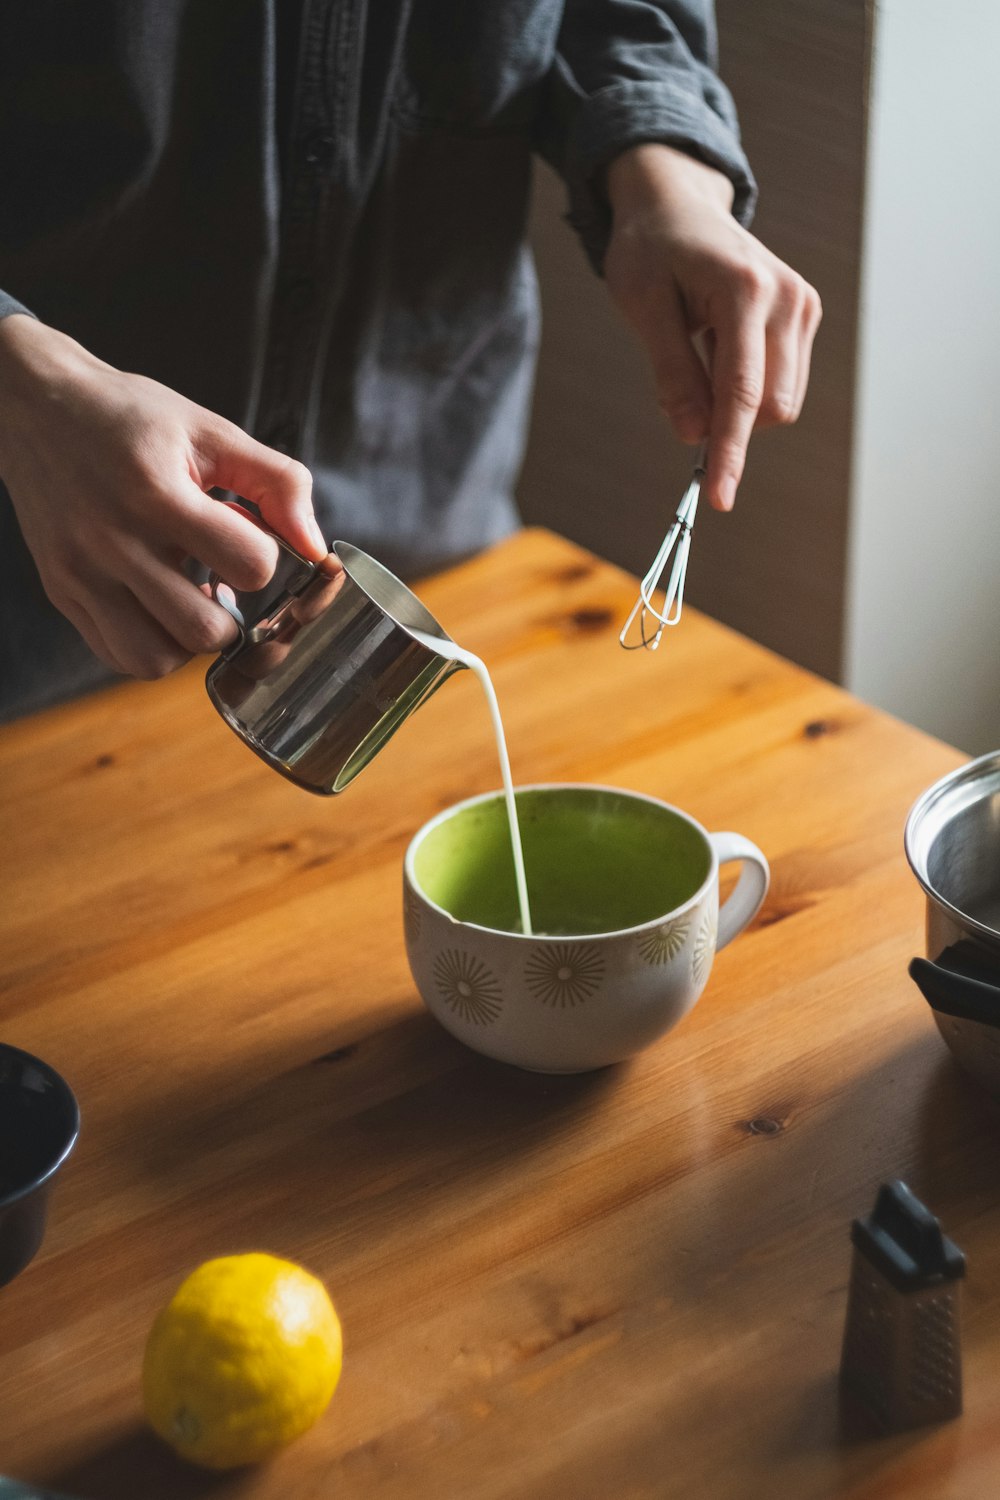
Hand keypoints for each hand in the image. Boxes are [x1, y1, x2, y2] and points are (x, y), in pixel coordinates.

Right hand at [0, 315, 326, 677]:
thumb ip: (277, 482)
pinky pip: (120, 657)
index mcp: (158, 494)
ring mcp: (81, 574)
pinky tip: (156, 607)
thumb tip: (315, 546)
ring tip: (186, 599)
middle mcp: (113, 541)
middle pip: (204, 632)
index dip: (263, 557)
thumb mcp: (210, 431)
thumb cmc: (129, 419)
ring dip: (188, 640)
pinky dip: (151, 646)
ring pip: (158, 659)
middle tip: (219, 580)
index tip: (245, 535)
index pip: (249, 566)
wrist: (36, 407)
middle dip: (232, 616)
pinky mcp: (62, 592)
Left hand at [604, 144, 821, 510]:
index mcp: (745, 290)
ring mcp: (803, 305)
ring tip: (699, 354)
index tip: (719, 498)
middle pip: (772, 406)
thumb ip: (671, 373)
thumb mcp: (643, 307)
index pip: (742, 394)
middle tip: (680, 398)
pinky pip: (781, 382)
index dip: (730, 453)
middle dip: (729, 424)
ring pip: (781, 401)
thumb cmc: (650, 250)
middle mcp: (787, 298)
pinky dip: (747, 387)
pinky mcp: (804, 314)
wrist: (677, 205)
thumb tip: (692, 436)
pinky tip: (719, 349)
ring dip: (737, 404)